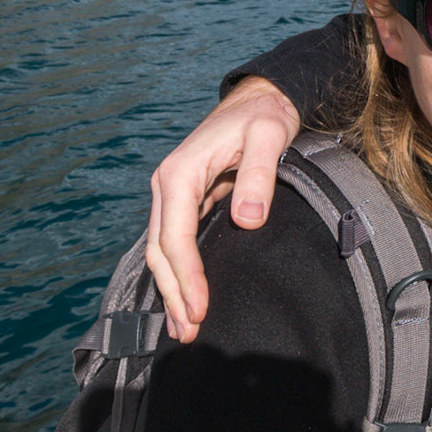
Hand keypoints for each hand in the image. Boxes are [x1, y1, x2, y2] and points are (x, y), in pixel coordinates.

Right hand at [144, 76, 300, 340]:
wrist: (260, 99)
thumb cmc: (265, 115)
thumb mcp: (268, 135)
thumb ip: (258, 175)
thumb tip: (247, 219)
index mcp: (180, 172)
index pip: (176, 235)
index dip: (187, 275)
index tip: (200, 308)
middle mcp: (167, 185)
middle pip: (162, 250)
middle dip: (174, 293)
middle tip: (190, 331)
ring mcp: (173, 195)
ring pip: (163, 251)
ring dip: (171, 290)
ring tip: (183, 329)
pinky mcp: (186, 202)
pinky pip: (175, 244)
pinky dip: (178, 275)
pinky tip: (186, 301)